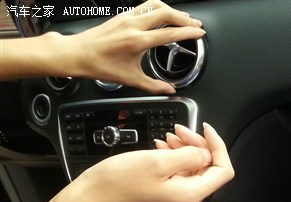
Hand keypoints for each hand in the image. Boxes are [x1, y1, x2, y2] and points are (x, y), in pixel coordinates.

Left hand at [63, 0, 205, 92]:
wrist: (77, 54)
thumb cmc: (99, 65)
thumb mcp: (130, 79)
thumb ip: (154, 86)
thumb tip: (170, 90)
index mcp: (137, 41)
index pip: (169, 33)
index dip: (187, 33)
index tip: (199, 33)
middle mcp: (132, 25)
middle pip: (165, 13)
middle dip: (184, 18)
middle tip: (195, 24)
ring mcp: (126, 17)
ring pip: (155, 5)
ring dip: (172, 10)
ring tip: (183, 17)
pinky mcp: (122, 15)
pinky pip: (145, 6)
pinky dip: (159, 8)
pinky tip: (163, 14)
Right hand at [76, 123, 233, 201]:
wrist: (94, 196)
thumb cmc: (120, 181)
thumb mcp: (159, 161)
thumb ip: (190, 156)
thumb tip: (207, 153)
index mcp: (191, 194)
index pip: (223, 170)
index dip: (218, 146)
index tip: (206, 129)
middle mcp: (188, 199)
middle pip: (208, 167)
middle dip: (198, 144)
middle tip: (180, 130)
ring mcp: (178, 197)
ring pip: (193, 167)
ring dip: (185, 148)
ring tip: (168, 136)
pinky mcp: (167, 193)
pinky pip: (180, 172)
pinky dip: (175, 156)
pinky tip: (162, 146)